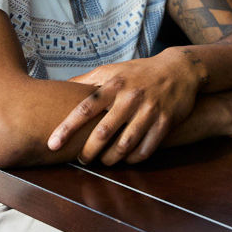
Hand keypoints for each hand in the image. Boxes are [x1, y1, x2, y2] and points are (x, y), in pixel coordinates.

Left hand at [47, 49, 204, 164]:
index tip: (52, 144)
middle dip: (88, 152)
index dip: (66, 128)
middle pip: (103, 132)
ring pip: (124, 145)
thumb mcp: (112, 70)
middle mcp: (130, 98)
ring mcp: (149, 111)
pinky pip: (145, 149)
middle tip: (81, 160)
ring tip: (103, 161)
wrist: (179, 69)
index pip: (84, 109)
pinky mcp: (165, 122)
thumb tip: (59, 88)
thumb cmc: (139, 72)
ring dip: (110, 159)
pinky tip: (126, 159)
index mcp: (113, 85)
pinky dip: (133, 159)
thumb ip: (87, 80)